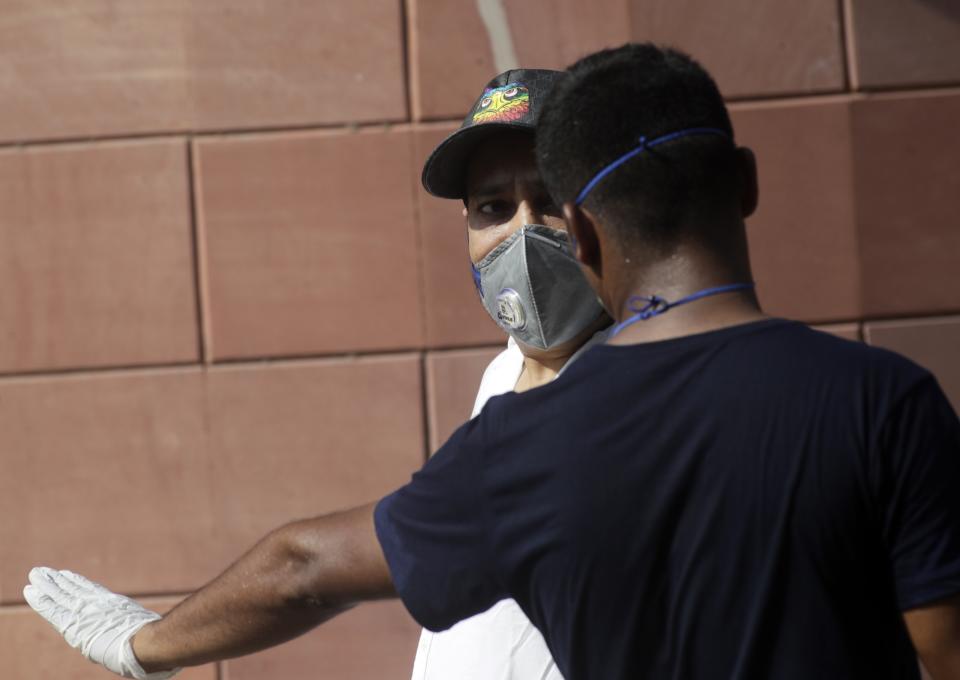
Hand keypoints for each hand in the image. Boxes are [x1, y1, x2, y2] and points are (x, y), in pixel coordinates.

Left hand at [23, 567, 178, 679]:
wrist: (147, 644)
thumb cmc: (153, 642)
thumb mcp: (145, 627)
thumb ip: (141, 629)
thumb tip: (158, 639)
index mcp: (111, 607)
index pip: (89, 592)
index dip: (76, 583)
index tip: (66, 574)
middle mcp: (97, 607)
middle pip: (72, 590)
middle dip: (57, 581)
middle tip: (42, 571)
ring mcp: (86, 614)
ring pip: (61, 595)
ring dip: (47, 585)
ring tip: (35, 573)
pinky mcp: (74, 625)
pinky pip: (54, 610)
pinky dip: (42, 600)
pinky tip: (31, 591)